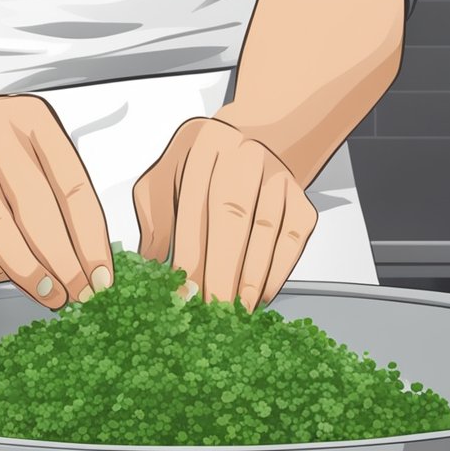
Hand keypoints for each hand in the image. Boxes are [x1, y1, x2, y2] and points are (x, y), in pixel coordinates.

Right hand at [0, 94, 113, 308]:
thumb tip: (84, 258)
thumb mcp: (33, 144)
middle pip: (34, 212)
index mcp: (31, 120)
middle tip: (75, 292)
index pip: (72, 188)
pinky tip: (4, 273)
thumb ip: (60, 191)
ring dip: (25, 272)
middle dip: (60, 263)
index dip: (89, 240)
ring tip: (45, 292)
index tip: (99, 274)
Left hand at [134, 117, 317, 310]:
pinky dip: (278, 271)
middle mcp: (246, 158)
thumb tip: (149, 264)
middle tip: (212, 308)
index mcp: (206, 148)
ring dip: (251, 277)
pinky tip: (261, 295)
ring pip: (267, 232)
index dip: (190, 254)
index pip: (196, 208)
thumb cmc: (205, 166)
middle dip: (223, 270)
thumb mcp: (168, 176)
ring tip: (236, 310)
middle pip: (235, 218)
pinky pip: (293, 239)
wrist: (256, 141)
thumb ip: (156, 217)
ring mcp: (278, 177)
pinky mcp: (300, 199)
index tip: (184, 291)